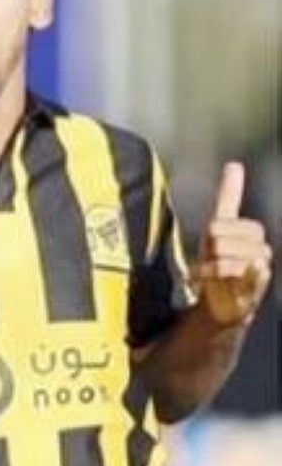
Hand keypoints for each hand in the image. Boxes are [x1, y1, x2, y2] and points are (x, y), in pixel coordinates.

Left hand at [196, 162, 271, 326]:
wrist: (221, 302)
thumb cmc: (220, 260)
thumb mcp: (219, 227)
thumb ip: (229, 196)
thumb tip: (234, 164)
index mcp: (248, 232)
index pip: (228, 220)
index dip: (213, 230)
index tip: (208, 241)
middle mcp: (257, 249)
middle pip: (223, 238)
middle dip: (209, 249)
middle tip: (207, 262)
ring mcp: (259, 270)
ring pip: (230, 257)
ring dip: (211, 267)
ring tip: (209, 275)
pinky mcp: (256, 290)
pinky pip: (258, 275)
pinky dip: (253, 272)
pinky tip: (252, 268)